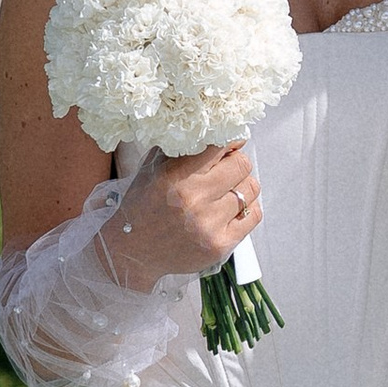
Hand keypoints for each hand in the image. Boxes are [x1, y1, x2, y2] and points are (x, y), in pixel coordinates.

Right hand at [102, 144, 260, 290]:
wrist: (133, 252)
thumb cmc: (143, 207)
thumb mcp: (153, 169)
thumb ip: (182, 149)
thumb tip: (217, 134)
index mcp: (176, 177)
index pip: (220, 146)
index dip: (230, 140)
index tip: (232, 142)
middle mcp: (195, 201)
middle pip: (241, 165)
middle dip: (236, 163)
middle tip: (227, 168)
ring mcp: (210, 225)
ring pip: (251, 189)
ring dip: (241, 185)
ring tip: (226, 190)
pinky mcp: (221, 246)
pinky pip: (254, 215)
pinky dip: (247, 208)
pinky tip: (230, 209)